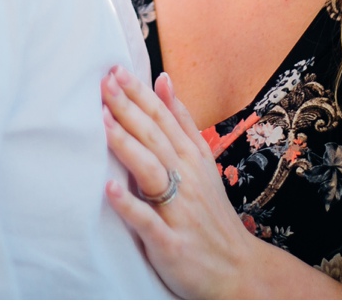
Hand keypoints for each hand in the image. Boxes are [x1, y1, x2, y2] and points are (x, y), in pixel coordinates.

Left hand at [100, 66, 341, 299]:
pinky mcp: (170, 243)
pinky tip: (110, 191)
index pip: (164, 119)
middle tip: (105, 82)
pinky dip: (131, 206)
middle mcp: (187, 179)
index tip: (116, 71)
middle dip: (130, 108)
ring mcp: (179, 211)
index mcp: (192, 158)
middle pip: (155, 138)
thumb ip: (181, 121)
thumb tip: (164, 79)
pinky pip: (148, 223)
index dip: (140, 94)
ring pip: (152, 172)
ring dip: (127, 146)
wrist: (238, 270)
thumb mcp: (201, 162)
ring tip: (103, 122)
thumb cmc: (210, 213)